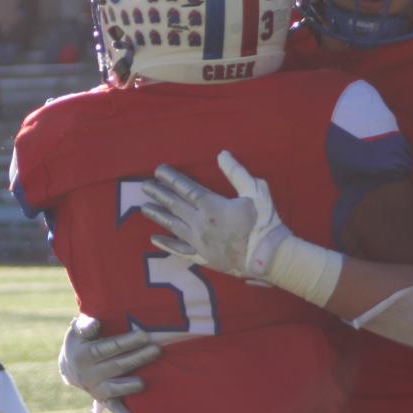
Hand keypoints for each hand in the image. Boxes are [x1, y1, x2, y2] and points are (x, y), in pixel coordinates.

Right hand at [58, 315, 161, 412]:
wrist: (70, 364)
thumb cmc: (81, 339)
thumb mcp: (78, 330)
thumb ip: (86, 325)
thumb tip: (94, 324)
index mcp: (83, 355)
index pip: (109, 347)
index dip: (127, 342)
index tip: (144, 335)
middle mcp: (88, 374)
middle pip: (117, 366)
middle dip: (138, 357)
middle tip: (156, 350)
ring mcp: (95, 388)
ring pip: (116, 387)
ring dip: (132, 384)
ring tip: (146, 380)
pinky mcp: (101, 397)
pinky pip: (111, 406)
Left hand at [142, 150, 290, 278]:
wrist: (268, 256)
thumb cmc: (263, 222)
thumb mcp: (255, 191)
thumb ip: (236, 173)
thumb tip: (222, 154)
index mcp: (212, 206)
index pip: (186, 188)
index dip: (171, 179)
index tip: (158, 171)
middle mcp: (200, 223)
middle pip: (175, 205)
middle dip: (158, 194)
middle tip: (143, 186)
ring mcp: (199, 242)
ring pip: (173, 226)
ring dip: (158, 216)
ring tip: (144, 208)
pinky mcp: (202, 257)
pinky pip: (179, 250)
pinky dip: (166, 244)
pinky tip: (154, 239)